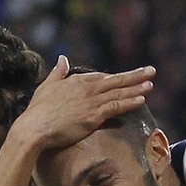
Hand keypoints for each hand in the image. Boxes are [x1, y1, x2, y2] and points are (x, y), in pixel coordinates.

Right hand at [16, 55, 154, 151]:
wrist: (34, 127)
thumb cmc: (38, 110)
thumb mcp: (47, 86)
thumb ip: (58, 72)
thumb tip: (62, 58)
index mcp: (76, 80)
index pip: (101, 77)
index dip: (116, 77)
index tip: (128, 77)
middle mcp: (87, 88)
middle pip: (115, 80)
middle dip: (135, 75)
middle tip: (151, 70)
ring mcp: (91, 101)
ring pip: (119, 92)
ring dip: (136, 87)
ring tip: (151, 83)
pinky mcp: (94, 115)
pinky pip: (116, 106)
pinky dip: (129, 102)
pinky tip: (141, 99)